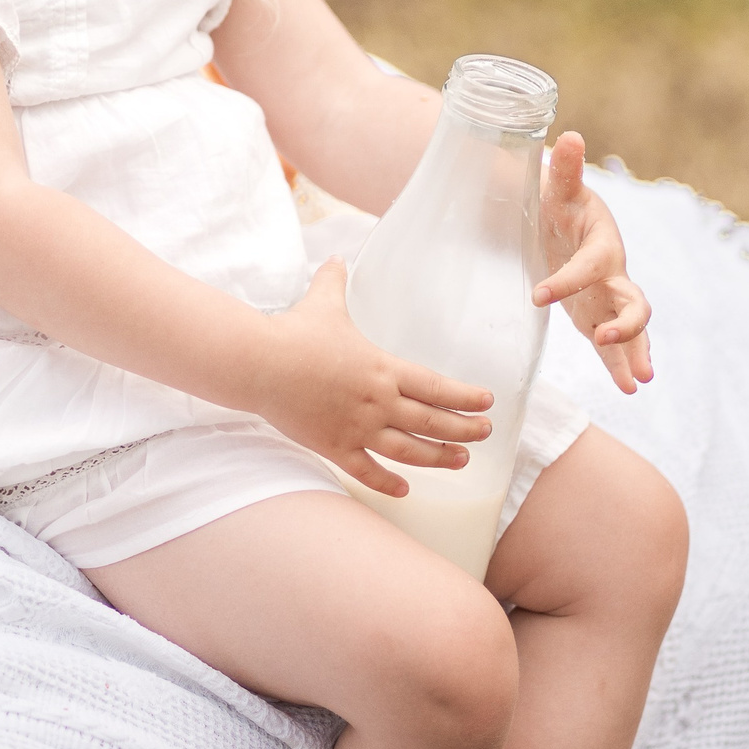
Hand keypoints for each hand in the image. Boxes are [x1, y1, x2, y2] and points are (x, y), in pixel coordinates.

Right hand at [248, 257, 495, 497]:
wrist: (261, 364)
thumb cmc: (294, 332)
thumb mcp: (322, 302)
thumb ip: (334, 281)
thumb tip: (335, 257)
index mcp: (383, 368)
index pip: (436, 386)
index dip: (465, 397)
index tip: (487, 403)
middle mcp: (378, 402)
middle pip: (432, 422)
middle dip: (463, 429)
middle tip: (484, 434)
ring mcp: (358, 428)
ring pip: (409, 451)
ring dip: (439, 458)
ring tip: (460, 461)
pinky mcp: (334, 447)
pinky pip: (367, 471)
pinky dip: (387, 483)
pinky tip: (404, 490)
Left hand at [534, 131, 654, 393]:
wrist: (560, 219)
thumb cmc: (557, 201)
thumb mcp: (559, 188)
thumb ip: (565, 169)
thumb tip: (569, 136)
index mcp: (601, 242)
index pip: (590, 266)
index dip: (568, 281)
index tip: (538, 297)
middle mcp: (613, 272)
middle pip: (634, 301)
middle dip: (627, 324)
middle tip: (606, 339)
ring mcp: (609, 296)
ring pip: (632, 328)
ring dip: (635, 352)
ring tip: (639, 381)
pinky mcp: (599, 314)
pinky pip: (615, 345)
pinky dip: (620, 365)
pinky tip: (628, 388)